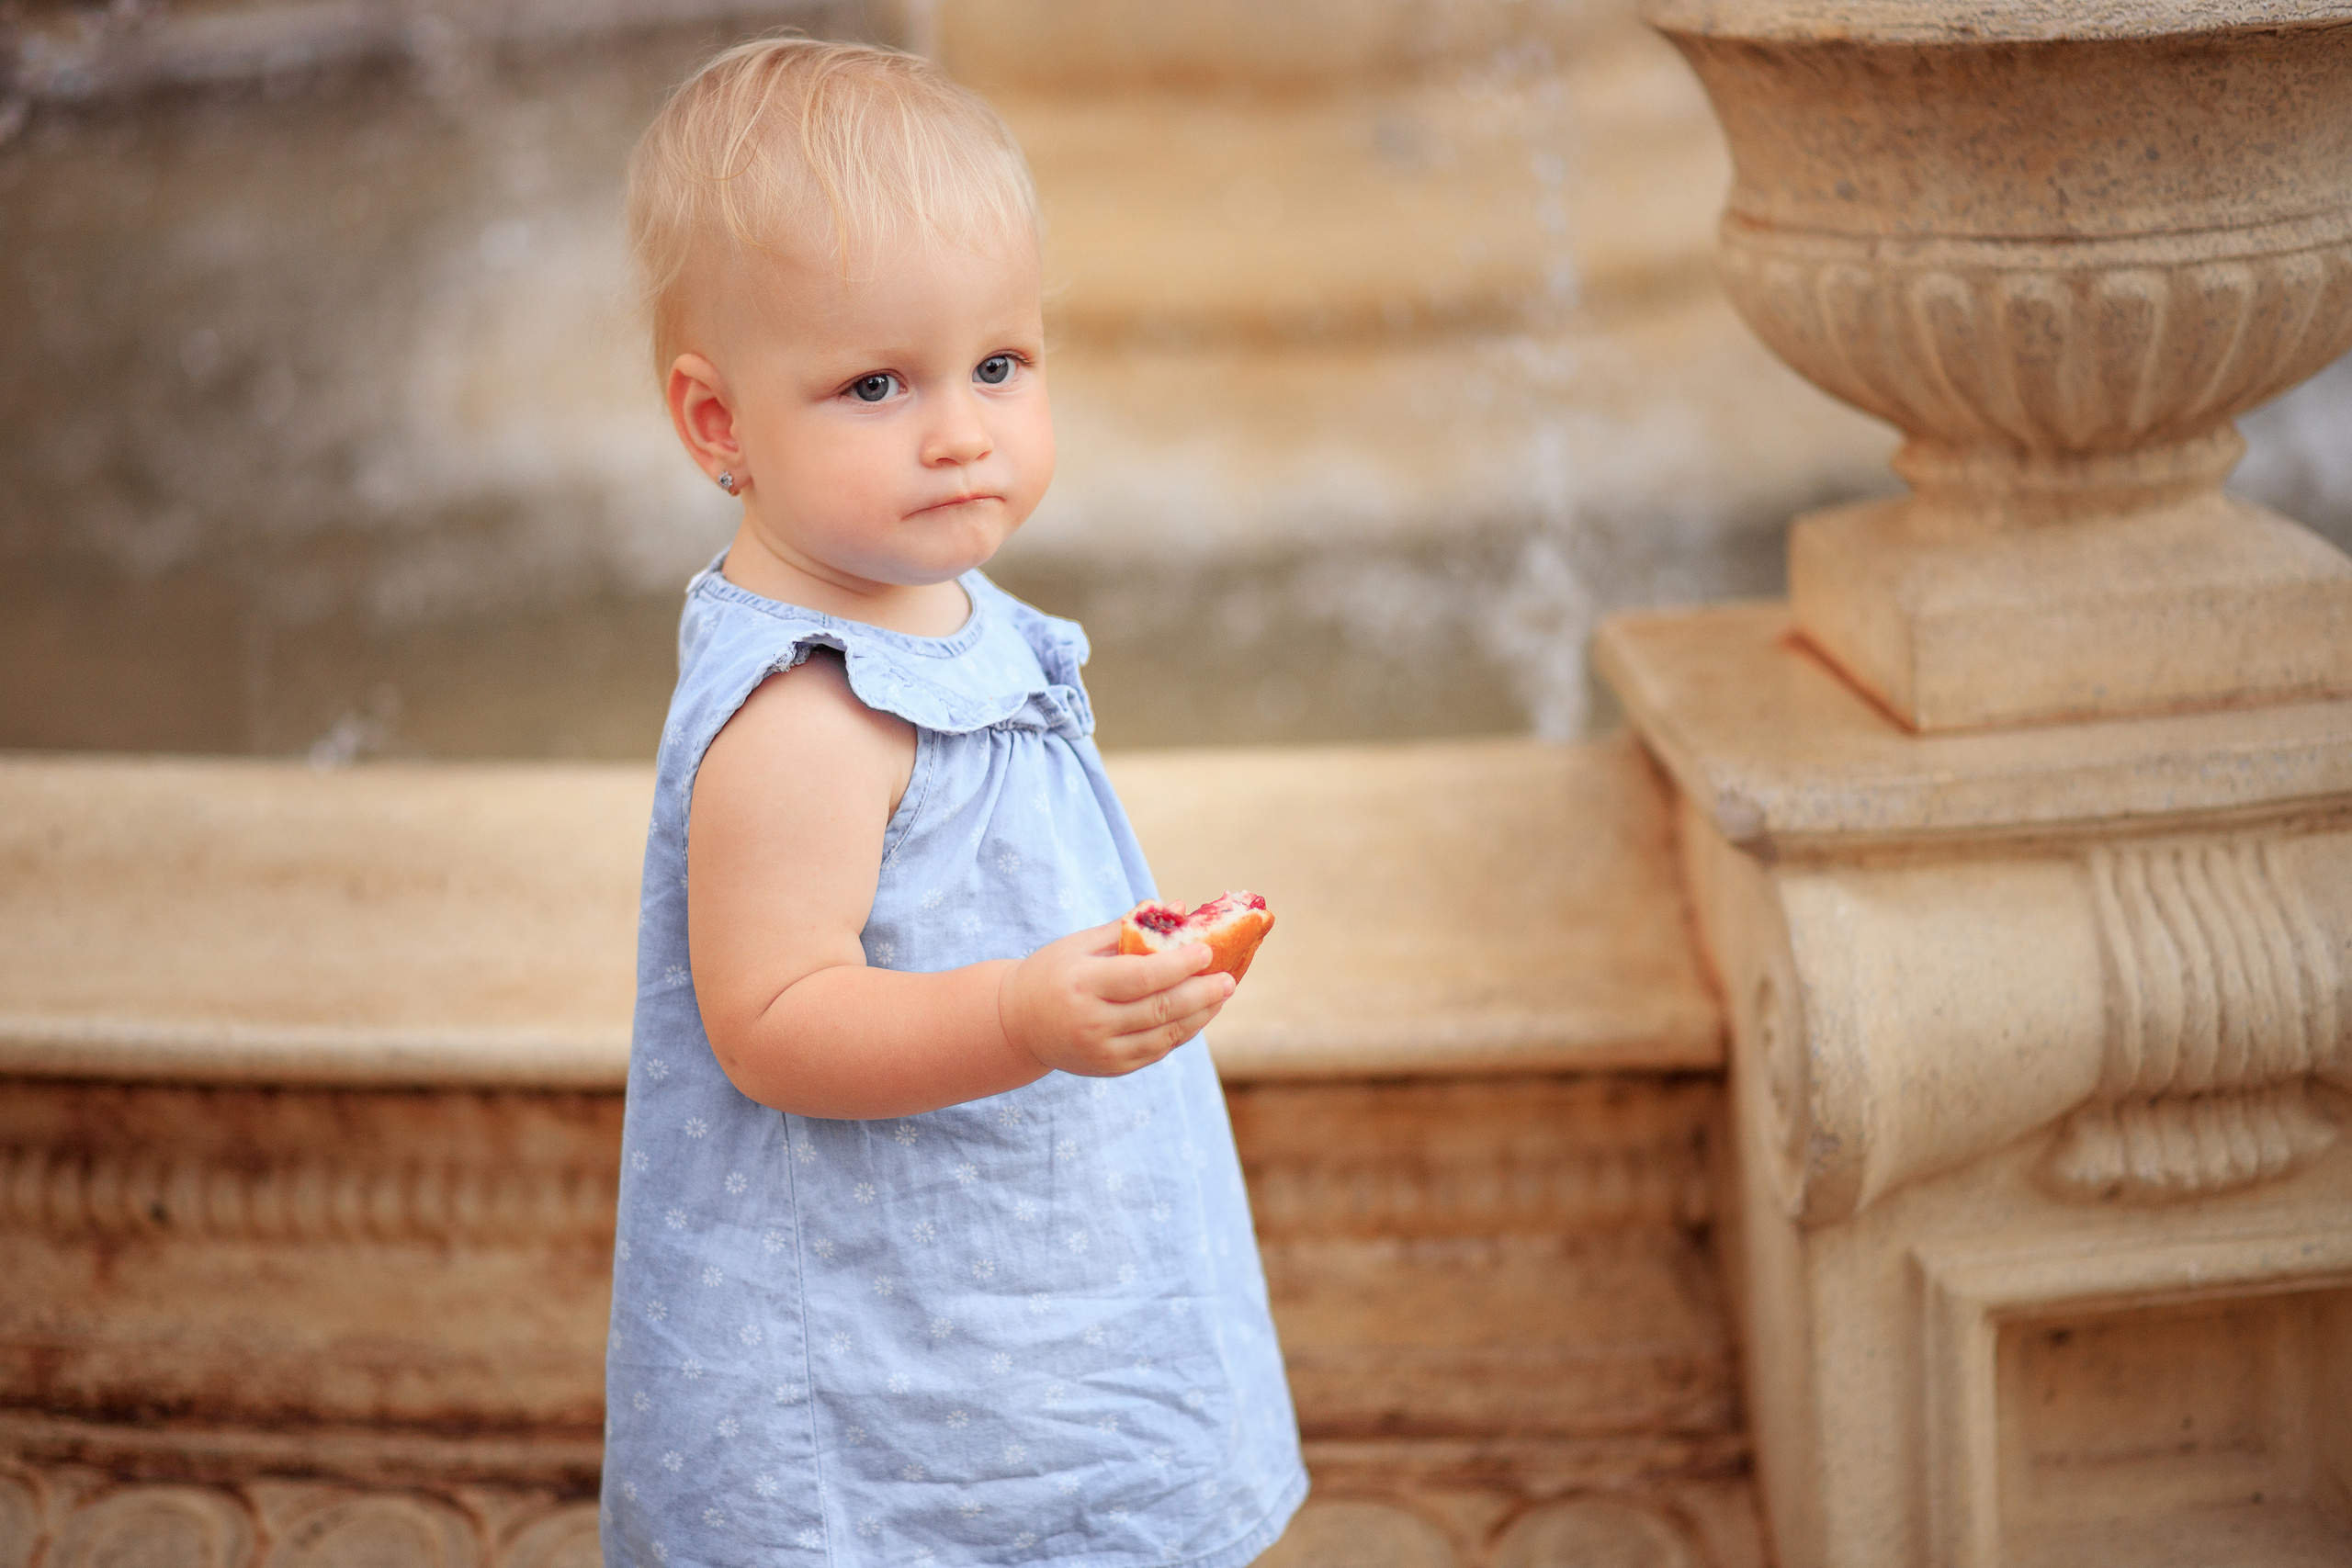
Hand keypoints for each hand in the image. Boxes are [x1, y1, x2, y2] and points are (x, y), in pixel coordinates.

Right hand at [998, 922, 1236, 1077]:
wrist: (1017, 1023)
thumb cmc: (1053, 972)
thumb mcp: (1080, 944)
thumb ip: (1127, 927)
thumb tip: (1177, 907)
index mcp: (1082, 985)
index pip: (1140, 977)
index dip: (1178, 965)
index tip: (1207, 951)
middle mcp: (1092, 1022)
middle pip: (1159, 1009)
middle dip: (1201, 994)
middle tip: (1229, 979)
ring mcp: (1102, 1050)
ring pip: (1164, 1035)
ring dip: (1200, 1015)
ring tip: (1221, 994)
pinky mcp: (1110, 1068)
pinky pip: (1157, 1051)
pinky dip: (1182, 1032)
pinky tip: (1199, 1014)